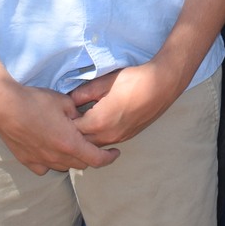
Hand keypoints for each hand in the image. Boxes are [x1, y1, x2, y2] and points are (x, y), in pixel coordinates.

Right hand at [0, 75, 120, 174]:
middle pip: (81, 164)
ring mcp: (41, 161)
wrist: (4, 107)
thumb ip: (78, 115)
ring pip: (64, 167)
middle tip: (93, 143)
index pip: (96, 160)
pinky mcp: (26, 161)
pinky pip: (45, 167)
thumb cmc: (36, 101)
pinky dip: (52, 161)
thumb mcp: (64, 102)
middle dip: (90, 156)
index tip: (115, 153)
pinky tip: (51, 149)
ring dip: (72, 158)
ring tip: (72, 144)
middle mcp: (57, 158)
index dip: (109, 158)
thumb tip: (82, 119)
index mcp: (70, 144)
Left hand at [69, 63, 185, 147]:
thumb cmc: (134, 80)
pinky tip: (98, 124)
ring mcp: (119, 138)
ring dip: (86, 137)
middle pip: (81, 143)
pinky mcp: (128, 136)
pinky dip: (98, 137)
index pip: (71, 130)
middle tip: (68, 119)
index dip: (64, 122)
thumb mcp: (105, 82)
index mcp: (98, 122)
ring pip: (94, 145)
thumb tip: (69, 100)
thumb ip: (84, 92)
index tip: (61, 113)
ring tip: (82, 122)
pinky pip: (107, 142)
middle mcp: (107, 136)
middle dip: (73, 133)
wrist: (162, 85)